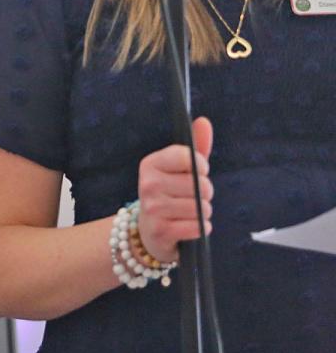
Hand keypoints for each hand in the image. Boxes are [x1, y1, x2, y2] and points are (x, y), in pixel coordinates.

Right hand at [136, 116, 214, 262]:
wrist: (149, 232)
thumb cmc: (170, 195)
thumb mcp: (180, 169)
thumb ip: (195, 146)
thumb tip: (204, 121)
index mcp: (151, 164)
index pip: (188, 157)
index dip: (202, 166)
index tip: (199, 172)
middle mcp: (148, 183)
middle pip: (200, 185)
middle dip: (205, 193)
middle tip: (192, 196)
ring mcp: (152, 208)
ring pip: (201, 207)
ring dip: (203, 213)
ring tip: (190, 213)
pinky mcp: (161, 230)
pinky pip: (197, 227)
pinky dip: (200, 228)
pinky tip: (189, 227)